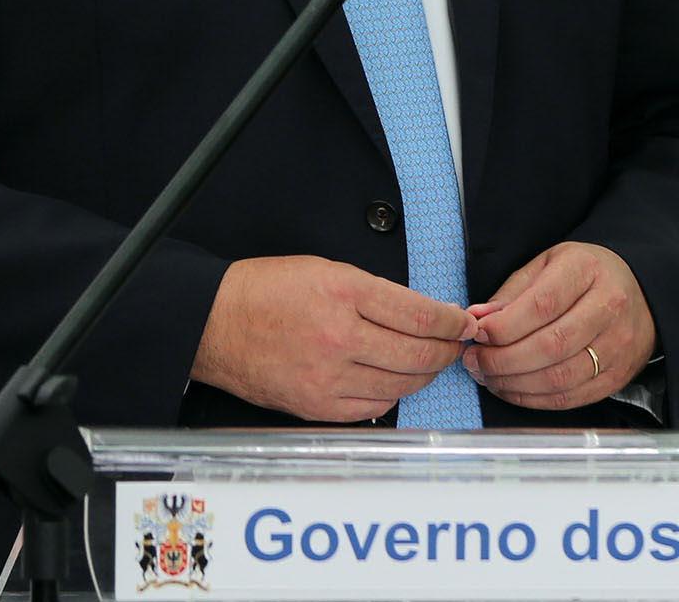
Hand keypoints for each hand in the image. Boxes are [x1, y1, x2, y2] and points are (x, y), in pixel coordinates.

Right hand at [190, 256, 472, 422]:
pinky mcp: (316, 405)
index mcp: (342, 291)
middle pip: (418, 354)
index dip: (452, 321)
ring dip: (425, 375)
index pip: (419, 313)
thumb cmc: (266, 290)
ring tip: (430, 363)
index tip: (464, 322)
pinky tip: (394, 381)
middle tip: (456, 344)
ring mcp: (328, 377)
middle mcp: (338, 336)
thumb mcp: (324, 270)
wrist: (214, 324)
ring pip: (401, 384)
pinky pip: (374, 408)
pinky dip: (393, 395)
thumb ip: (374, 292)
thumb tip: (422, 314)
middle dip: (447, 350)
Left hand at [462, 241, 656, 410]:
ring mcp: (617, 346)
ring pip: (560, 378)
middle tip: (475, 361)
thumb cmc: (585, 276)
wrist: (640, 292)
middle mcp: (609, 308)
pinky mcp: (617, 376)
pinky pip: (571, 398)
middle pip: (550, 346)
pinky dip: (534, 399)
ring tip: (488, 376)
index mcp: (587, 271)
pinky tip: (512, 389)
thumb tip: (478, 319)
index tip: (478, 333)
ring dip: (515, 384)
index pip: (542, 305)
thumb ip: (513, 292)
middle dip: (503, 360)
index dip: (504, 326)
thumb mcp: (548, 264)